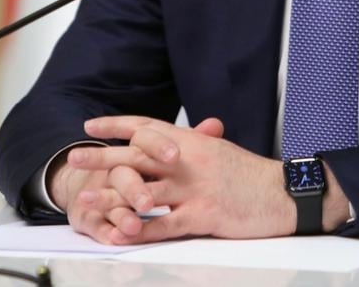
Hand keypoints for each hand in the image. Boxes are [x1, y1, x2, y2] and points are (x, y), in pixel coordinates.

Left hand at [69, 115, 295, 242]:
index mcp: (192, 141)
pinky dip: (141, 228)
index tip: (91, 125)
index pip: (148, 126)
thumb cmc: (251, 175)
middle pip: (138, 155)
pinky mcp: (204, 214)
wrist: (283, 194)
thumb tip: (168, 142)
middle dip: (104, 156)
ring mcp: (195, 187)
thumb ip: (192, 145)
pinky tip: (121, 232)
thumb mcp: (219, 152)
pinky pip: (165, 223)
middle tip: (75, 158)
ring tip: (86, 199)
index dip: (117, 125)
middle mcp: (189, 160)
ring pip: (145, 189)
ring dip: (113, 195)